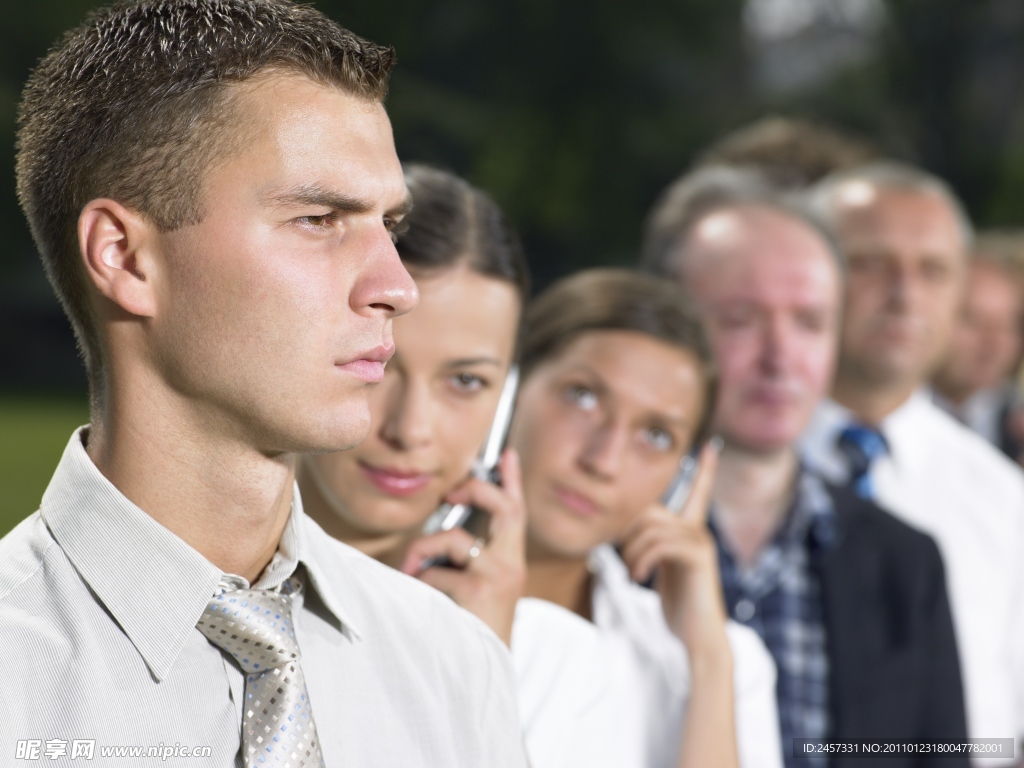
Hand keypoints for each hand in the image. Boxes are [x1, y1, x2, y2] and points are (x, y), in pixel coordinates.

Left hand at [400, 450, 526, 644]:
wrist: (482, 675)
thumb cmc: (469, 631)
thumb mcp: (474, 591)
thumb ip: (461, 563)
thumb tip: (430, 541)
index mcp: (509, 562)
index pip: (515, 512)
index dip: (511, 481)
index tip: (507, 454)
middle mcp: (510, 564)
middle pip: (502, 507)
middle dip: (475, 488)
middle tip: (451, 490)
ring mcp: (496, 576)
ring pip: (452, 539)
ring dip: (423, 552)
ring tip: (413, 575)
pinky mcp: (477, 590)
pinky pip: (433, 572)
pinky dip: (419, 584)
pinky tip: (422, 605)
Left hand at [618, 442, 729, 660]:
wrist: (697, 636)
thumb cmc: (678, 604)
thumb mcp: (660, 568)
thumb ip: (649, 544)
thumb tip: (624, 530)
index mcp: (690, 531)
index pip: (698, 492)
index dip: (704, 470)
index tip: (711, 445)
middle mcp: (698, 530)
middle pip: (651, 509)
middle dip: (627, 529)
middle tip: (620, 556)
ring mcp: (700, 542)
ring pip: (650, 527)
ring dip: (631, 550)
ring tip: (630, 572)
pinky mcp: (697, 556)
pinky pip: (658, 543)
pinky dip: (640, 560)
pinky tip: (638, 578)